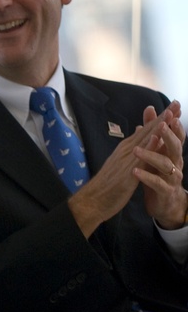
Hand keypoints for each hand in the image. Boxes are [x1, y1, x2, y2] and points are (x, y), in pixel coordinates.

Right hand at [68, 113, 170, 236]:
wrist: (93, 200)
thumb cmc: (107, 185)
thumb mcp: (121, 166)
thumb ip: (132, 154)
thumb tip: (138, 145)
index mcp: (126, 149)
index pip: (146, 131)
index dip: (160, 119)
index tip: (173, 108)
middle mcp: (126, 150)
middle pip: (148, 130)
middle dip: (163, 117)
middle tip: (177, 102)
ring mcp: (126, 159)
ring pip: (145, 140)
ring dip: (158, 126)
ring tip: (170, 113)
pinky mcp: (127, 171)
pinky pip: (140, 156)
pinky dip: (149, 145)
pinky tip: (157, 137)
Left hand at [134, 101, 187, 228]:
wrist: (164, 202)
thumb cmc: (158, 173)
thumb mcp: (155, 150)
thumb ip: (152, 131)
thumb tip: (150, 109)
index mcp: (172, 152)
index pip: (176, 135)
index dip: (175, 122)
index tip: (172, 109)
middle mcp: (175, 163)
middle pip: (176, 147)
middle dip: (169, 136)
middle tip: (161, 126)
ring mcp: (172, 177)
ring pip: (165, 165)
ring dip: (151, 156)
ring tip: (136, 150)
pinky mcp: (165, 191)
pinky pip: (157, 184)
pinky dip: (146, 177)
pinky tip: (135, 172)